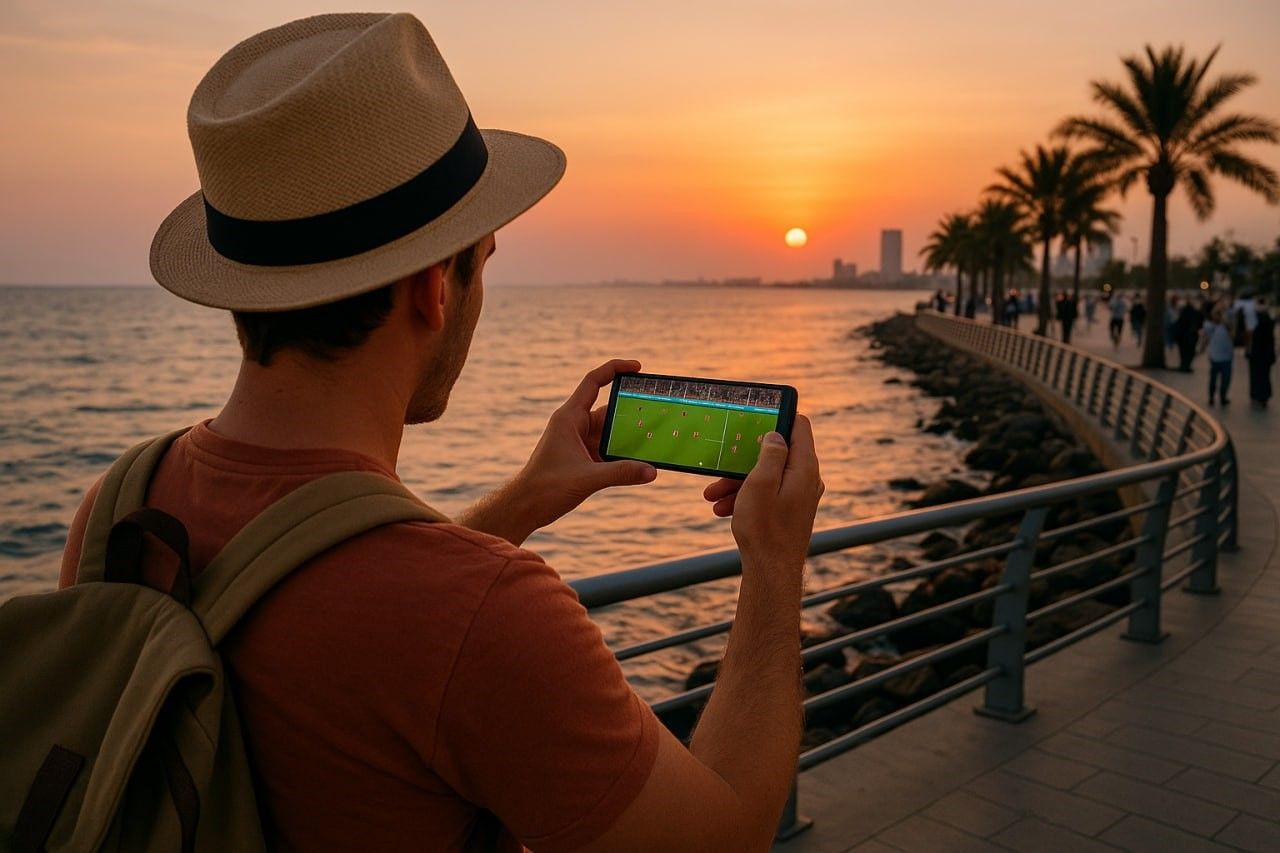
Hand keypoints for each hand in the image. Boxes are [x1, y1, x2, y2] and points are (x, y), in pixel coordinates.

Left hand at [511, 359, 657, 531]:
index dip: (615, 369)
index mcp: (569, 417)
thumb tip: (652, 471)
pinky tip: (641, 460)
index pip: (594, 382)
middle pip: (609, 409)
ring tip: (656, 438)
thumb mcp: (587, 479)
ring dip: (629, 435)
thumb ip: (621, 473)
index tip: (638, 367)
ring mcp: (579, 441)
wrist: (525, 507)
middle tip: (658, 412)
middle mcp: (575, 425)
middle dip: (632, 411)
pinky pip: (608, 448)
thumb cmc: (546, 488)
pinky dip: (623, 453)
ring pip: (611, 432)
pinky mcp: (583, 458)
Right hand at [720, 416, 822, 586]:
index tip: (754, 418)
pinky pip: (767, 494)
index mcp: (804, 467)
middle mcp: (807, 479)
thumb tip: (775, 435)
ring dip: (738, 482)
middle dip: (744, 460)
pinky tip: (722, 510)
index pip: (799, 425)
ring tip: (712, 497)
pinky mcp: (790, 511)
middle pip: (776, 454)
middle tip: (719, 469)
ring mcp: (799, 496)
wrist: (771, 572)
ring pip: (767, 477)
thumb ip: (770, 454)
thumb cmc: (765, 529)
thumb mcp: (760, 483)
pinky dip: (746, 497)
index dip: (778, 416)